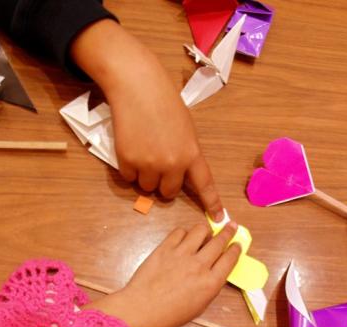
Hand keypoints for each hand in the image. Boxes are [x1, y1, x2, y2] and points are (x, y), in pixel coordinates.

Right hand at [70, 20, 223, 220]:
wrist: (138, 88)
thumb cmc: (164, 104)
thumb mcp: (185, 129)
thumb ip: (185, 153)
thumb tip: (178, 174)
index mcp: (192, 153)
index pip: (204, 184)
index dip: (212, 203)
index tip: (218, 218)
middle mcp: (172, 163)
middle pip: (168, 193)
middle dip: (163, 184)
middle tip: (157, 164)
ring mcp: (150, 164)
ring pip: (147, 187)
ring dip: (145, 176)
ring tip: (143, 150)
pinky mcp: (128, 161)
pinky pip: (129, 178)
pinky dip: (129, 169)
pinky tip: (131, 147)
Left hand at [85, 222, 240, 326]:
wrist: (141, 309)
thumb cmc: (171, 315)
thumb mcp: (200, 305)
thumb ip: (210, 285)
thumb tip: (215, 269)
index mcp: (211, 283)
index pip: (230, 259)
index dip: (236, 249)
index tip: (238, 244)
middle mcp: (200, 265)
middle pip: (219, 241)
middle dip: (228, 232)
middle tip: (231, 226)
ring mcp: (182, 254)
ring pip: (200, 230)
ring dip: (205, 230)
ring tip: (204, 233)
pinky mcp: (165, 247)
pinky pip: (179, 232)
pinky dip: (184, 233)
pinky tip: (183, 239)